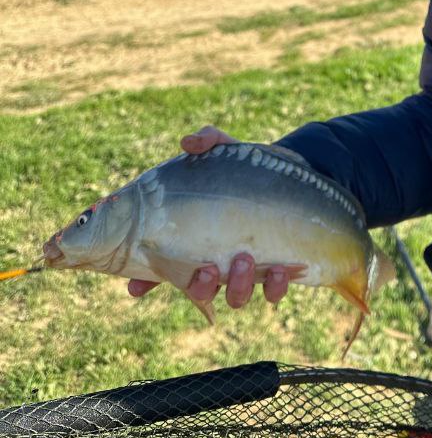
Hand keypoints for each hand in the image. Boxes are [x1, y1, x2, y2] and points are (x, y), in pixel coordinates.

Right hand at [126, 125, 292, 307]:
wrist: (289, 177)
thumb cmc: (245, 167)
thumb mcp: (225, 149)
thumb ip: (207, 141)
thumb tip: (189, 142)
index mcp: (192, 239)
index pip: (160, 267)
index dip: (144, 283)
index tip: (136, 288)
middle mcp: (216, 261)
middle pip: (198, 289)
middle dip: (200, 285)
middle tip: (209, 267)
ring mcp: (245, 270)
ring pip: (234, 296)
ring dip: (237, 286)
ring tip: (244, 260)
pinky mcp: (276, 272)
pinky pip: (273, 293)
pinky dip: (276, 287)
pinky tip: (281, 270)